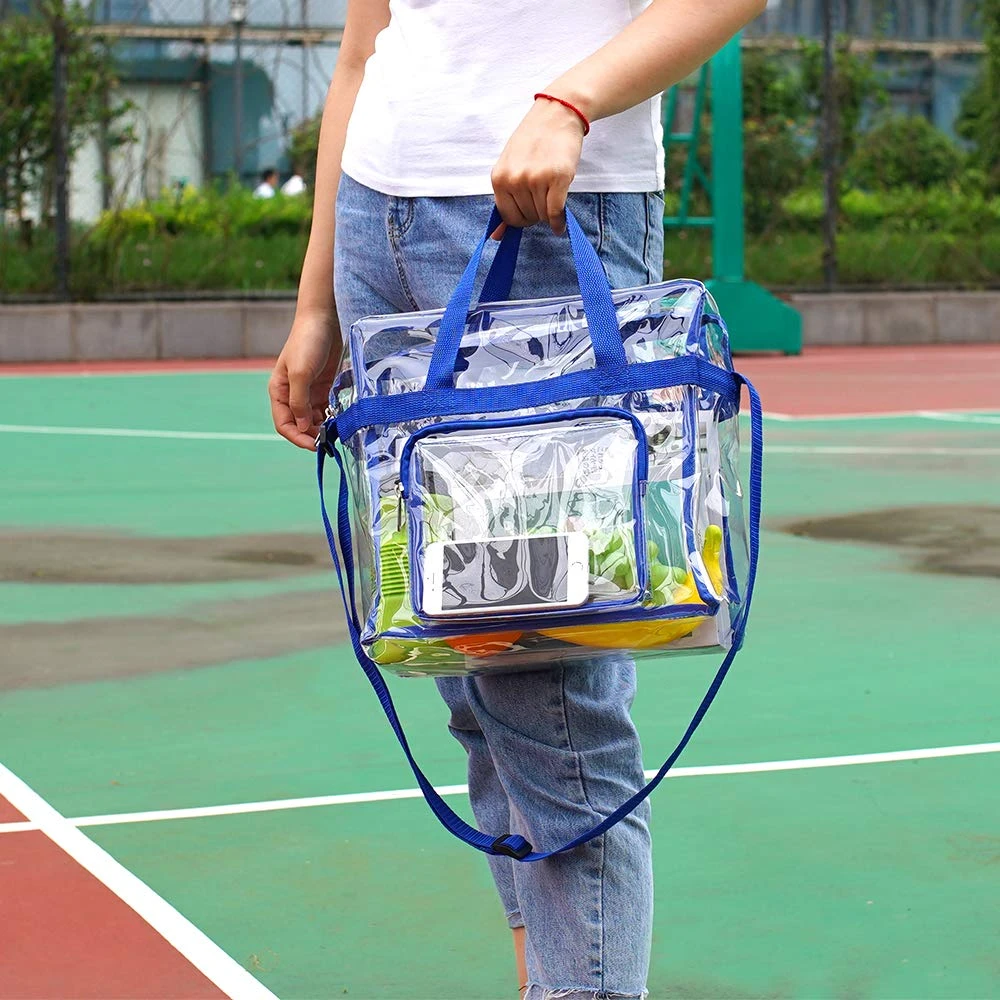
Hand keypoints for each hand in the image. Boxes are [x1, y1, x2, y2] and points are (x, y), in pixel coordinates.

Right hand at [268, 310, 341, 449]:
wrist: (323, 319)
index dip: (297, 437)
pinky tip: (341, 418)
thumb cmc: (307, 342)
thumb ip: (299, 402)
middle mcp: (292, 394)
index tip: (315, 445)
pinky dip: (332, 416)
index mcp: (279, 392)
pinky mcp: (324, 386)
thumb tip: (303, 427)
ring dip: (323, 427)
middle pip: (299, 424)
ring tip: (337, 430)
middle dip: (312, 434)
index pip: (284, 424)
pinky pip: (326, 408)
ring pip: (314, 418)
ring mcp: (308, 391)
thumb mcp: (300, 373)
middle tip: (329, 440)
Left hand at [490, 97, 585, 239]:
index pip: (508, 217)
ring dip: (549, 212)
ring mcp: (535, 179)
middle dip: (536, 213)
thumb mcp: (510, 166)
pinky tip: (561, 222)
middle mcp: (515, 180)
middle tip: (543, 195)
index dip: (521, 218)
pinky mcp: (557, 178)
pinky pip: (556, 213)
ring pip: (542, 216)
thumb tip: (496, 237)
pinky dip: (559, 222)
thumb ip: (505, 199)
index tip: (529, 209)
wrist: (557, 114)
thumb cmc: (533, 141)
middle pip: (527, 218)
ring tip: (551, 191)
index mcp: (499, 178)